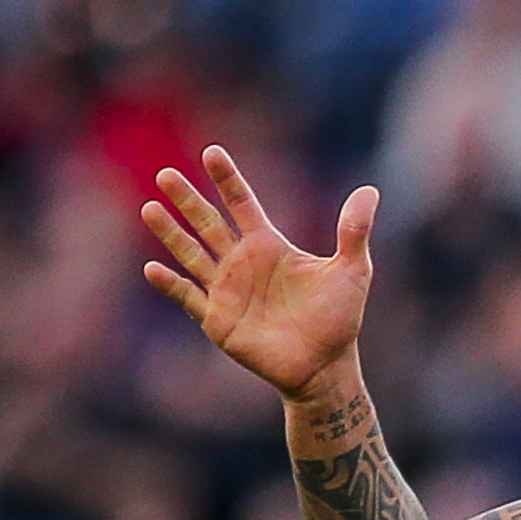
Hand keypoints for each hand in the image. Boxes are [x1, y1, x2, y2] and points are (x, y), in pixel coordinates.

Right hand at [139, 148, 376, 402]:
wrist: (325, 367)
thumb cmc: (339, 318)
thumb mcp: (353, 271)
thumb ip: (354, 231)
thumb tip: (370, 191)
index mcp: (269, 246)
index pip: (242, 203)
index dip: (227, 179)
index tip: (212, 152)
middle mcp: (242, 262)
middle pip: (208, 222)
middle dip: (188, 199)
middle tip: (166, 173)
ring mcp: (227, 290)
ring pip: (191, 254)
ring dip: (170, 233)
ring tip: (150, 208)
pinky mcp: (218, 319)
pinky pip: (189, 297)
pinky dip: (171, 285)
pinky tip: (152, 268)